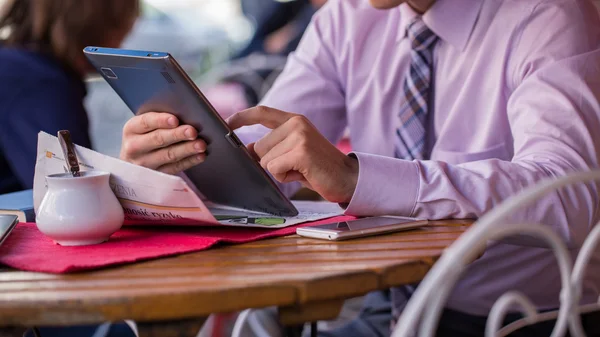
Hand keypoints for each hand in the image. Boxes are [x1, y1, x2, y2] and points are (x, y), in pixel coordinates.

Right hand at [120, 112, 206, 173]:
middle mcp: (134, 147)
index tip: (175, 120)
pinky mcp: (156, 176)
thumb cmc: (147, 134)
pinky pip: (175, 168)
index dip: (161, 120)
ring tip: (201, 144)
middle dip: (177, 135)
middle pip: (158, 139)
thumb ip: (160, 119)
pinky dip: (190, 161)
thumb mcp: (146, 125)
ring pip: (168, 155)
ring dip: (187, 149)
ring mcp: (144, 164)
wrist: (135, 159)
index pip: (146, 122)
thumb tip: (185, 114)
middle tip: (193, 131)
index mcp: (131, 129)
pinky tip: (200, 156)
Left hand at [228, 106, 358, 202]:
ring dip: (279, 171)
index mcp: (295, 120)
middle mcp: (296, 123)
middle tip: (294, 166)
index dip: (242, 117)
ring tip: (300, 170)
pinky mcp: (301, 151)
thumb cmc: (318, 168)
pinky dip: (285, 177)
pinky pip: (274, 168)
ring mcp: (299, 135)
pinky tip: (303, 174)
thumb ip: (273, 146)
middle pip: (258, 146)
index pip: (262, 112)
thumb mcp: (293, 151)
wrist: (347, 178)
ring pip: (264, 159)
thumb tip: (246, 150)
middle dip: (269, 162)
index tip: (226, 123)